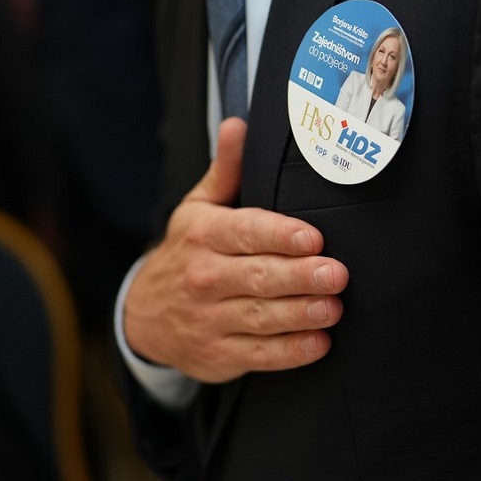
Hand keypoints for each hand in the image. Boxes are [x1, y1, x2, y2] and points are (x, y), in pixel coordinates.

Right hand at [124, 118, 348, 382]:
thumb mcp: (197, 208)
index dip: (280, 236)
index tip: (313, 237)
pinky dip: (290, 351)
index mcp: (201, 235)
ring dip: (300, 314)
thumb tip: (238, 124)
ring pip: (260, 317)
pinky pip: (259, 355)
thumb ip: (226, 171)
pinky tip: (319, 343)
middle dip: (299, 276)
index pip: (244, 232)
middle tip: (337, 274)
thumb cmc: (186, 253)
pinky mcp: (219, 355)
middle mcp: (203, 278)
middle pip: (257, 277)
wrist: (144, 314)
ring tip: (333, 307)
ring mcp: (209, 320)